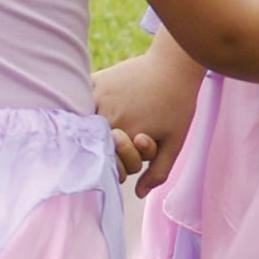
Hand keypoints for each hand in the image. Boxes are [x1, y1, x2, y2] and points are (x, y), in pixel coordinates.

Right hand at [94, 49, 204, 196]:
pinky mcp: (94, 81)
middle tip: (138, 131)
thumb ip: (158, 172)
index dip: (125, 164)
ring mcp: (96, 96)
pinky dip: (85, 107)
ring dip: (99, 127)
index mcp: (123, 134)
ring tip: (123, 116)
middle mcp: (104, 116)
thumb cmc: (178, 104)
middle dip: (117, 147)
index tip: (140, 147)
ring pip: (86, 125)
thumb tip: (137, 193)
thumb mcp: (175, 142)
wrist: (174, 65)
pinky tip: (101, 105)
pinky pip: (79, 101)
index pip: (110, 164)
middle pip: (97, 146)